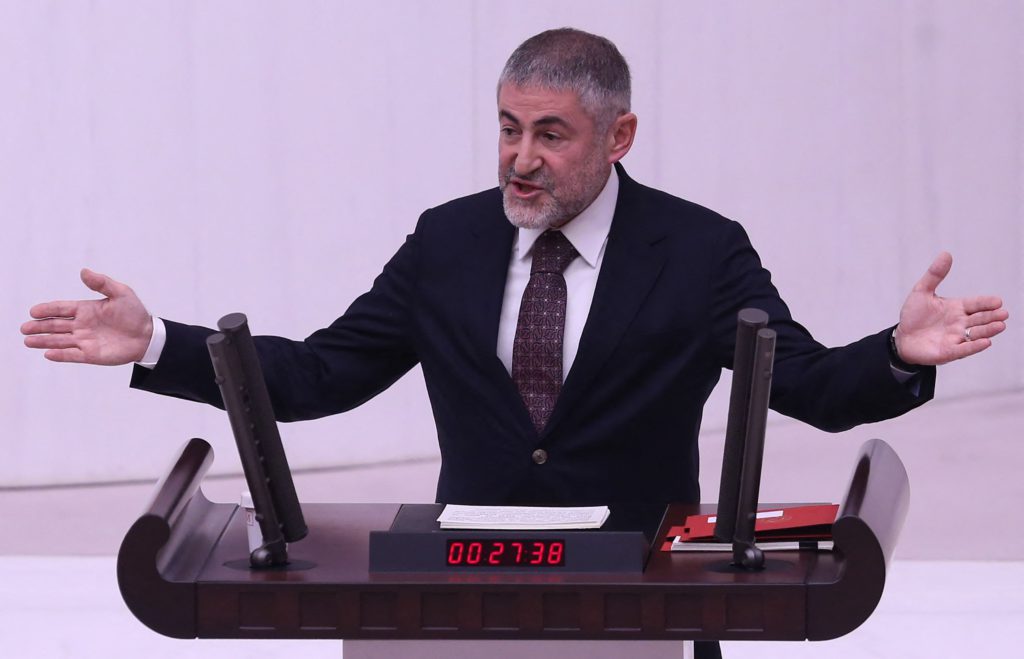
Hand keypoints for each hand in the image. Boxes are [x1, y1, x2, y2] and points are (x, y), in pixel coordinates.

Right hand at [21, 268, 153, 364]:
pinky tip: (47, 354)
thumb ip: (101, 283)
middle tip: (24, 328)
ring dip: (44, 341)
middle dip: (39, 327)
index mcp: (86, 309)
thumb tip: (83, 271)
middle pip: (55, 325)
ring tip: (27, 341)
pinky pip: (72, 355)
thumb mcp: (121, 293)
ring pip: (59, 341)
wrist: (147, 336)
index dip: (47, 310)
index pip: (61, 309)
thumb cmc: (135, 313)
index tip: (33, 311)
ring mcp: (85, 340)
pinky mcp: (91, 355)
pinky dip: (60, 355)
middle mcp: (82, 325)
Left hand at [894, 252, 1007, 364]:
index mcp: (956, 308)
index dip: (986, 303)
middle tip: (1003, 313)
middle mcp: (960, 323)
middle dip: (992, 316)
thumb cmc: (913, 316)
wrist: (902, 338)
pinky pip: (965, 349)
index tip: (997, 301)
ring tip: (1000, 325)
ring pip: (977, 334)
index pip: (975, 304)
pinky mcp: (949, 351)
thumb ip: (934, 275)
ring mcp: (956, 337)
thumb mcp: (921, 292)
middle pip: (980, 319)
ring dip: (988, 330)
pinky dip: (975, 346)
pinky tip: (986, 342)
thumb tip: (946, 254)